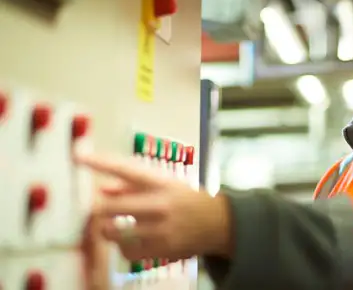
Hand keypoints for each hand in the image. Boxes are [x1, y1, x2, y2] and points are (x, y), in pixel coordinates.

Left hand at [78, 153, 231, 260]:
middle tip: (98, 212)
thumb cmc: (186, 200)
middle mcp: (160, 203)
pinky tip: (130, 242)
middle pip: (110, 207)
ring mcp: (161, 228)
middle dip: (98, 210)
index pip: (126, 169)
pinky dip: (124, 247)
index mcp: (161, 182)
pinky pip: (127, 251)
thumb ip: (133, 185)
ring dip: (107, 230)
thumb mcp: (166, 184)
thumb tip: (102, 189)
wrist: (219, 223)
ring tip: (113, 228)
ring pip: (114, 232)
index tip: (79, 157)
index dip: (101, 163)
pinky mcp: (163, 249)